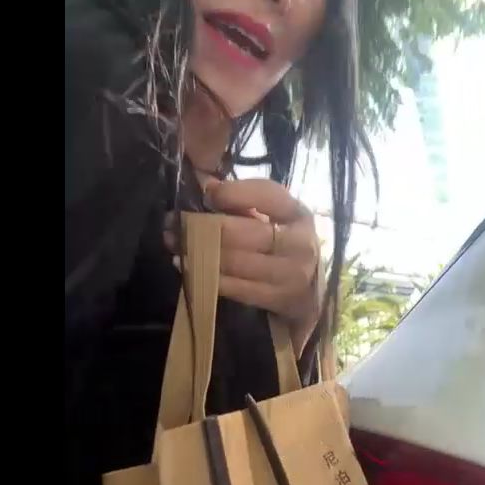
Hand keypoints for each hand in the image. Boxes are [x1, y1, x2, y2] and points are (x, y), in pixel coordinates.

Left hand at [164, 178, 320, 354]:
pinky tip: (188, 268)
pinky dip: (208, 276)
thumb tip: (205, 184)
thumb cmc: (284, 248)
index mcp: (299, 215)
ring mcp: (291, 275)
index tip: (208, 193)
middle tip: (174, 222)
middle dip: (204, 226)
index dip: (235, 192)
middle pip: (246, 232)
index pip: (268, 195)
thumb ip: (244, 201)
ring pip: (236, 261)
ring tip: (175, 244)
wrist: (310, 294)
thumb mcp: (275, 220)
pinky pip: (236, 288)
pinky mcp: (278, 299)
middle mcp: (299, 244)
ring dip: (199, 253)